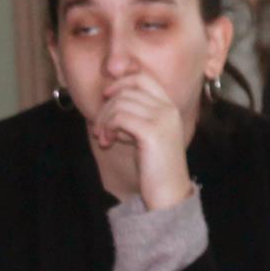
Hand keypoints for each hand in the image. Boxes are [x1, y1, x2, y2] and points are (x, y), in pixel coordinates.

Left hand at [93, 72, 193, 209]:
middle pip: (127, 90)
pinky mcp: (151, 132)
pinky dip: (108, 127)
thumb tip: (108, 97)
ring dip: (104, 120)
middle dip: (106, 106)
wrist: (169, 193)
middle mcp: (168, 108)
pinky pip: (120, 117)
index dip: (120, 83)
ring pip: (120, 103)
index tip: (106, 97)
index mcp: (169, 106)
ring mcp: (162, 119)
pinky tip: (107, 141)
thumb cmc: (153, 166)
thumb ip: (134, 113)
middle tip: (100, 127)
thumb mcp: (146, 133)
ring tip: (103, 137)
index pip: (142, 77)